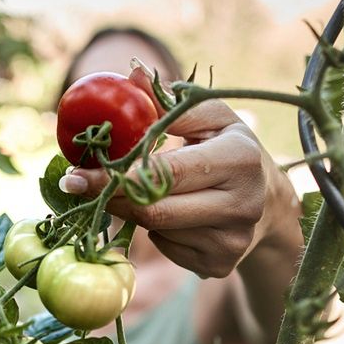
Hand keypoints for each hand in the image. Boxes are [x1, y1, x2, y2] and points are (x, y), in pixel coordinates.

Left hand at [59, 68, 302, 277]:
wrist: (268, 201)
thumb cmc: (227, 146)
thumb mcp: (209, 116)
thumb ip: (169, 102)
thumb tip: (130, 77)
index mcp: (239, 159)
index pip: (165, 173)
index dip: (116, 175)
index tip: (76, 175)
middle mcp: (242, 205)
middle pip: (155, 210)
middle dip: (112, 196)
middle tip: (78, 185)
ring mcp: (232, 241)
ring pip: (157, 230)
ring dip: (136, 210)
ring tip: (140, 190)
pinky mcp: (221, 266)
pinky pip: (167, 249)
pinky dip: (156, 231)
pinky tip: (171, 213)